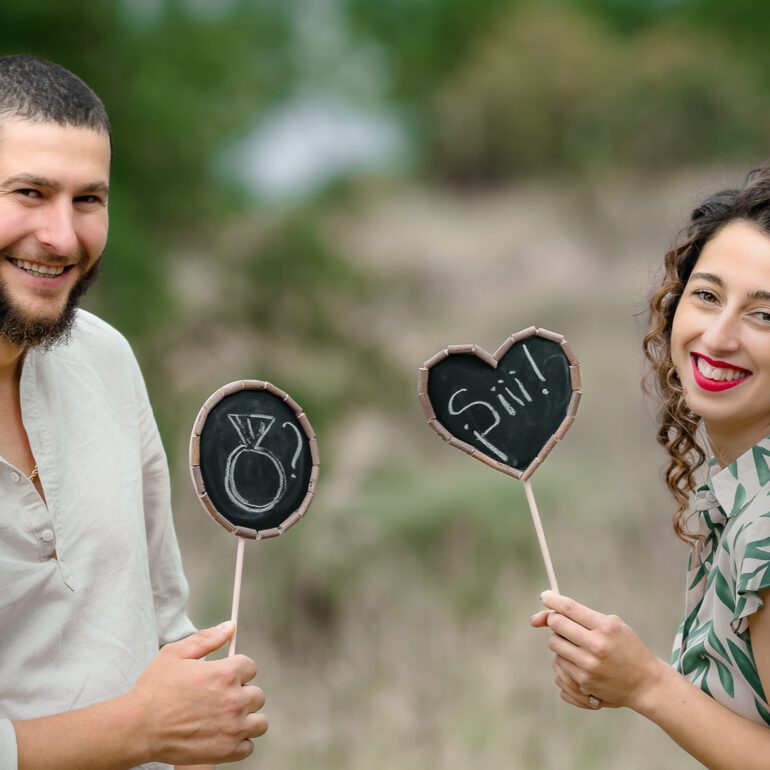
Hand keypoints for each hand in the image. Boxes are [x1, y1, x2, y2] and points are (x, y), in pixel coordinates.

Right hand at [129, 621, 266, 765]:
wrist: (138, 728)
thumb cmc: (154, 691)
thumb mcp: (177, 653)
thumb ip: (207, 638)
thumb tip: (230, 627)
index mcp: (225, 674)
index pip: (251, 667)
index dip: (237, 669)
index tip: (226, 676)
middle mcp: (234, 700)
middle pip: (257, 694)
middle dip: (242, 693)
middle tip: (222, 698)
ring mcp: (232, 728)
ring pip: (259, 721)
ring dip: (247, 718)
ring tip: (228, 717)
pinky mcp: (226, 751)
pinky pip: (248, 747)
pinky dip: (240, 742)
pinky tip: (224, 735)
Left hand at [531, 591, 665, 711]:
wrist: (645, 683)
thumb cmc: (628, 648)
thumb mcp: (614, 624)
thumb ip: (583, 615)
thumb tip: (547, 613)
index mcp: (605, 627)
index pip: (569, 608)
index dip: (552, 600)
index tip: (545, 596)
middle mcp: (596, 646)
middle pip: (557, 624)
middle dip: (555, 620)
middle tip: (561, 621)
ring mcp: (588, 666)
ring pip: (554, 643)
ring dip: (560, 640)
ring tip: (576, 644)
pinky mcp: (583, 682)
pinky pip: (558, 663)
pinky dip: (564, 658)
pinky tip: (578, 660)